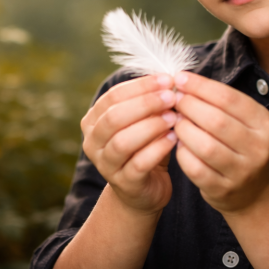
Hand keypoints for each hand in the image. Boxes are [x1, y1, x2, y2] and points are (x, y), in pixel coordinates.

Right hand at [80, 75, 178, 213]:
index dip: (141, 86)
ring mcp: (106, 165)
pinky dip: (158, 148)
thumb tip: (169, 78)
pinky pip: (139, 163)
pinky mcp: (124, 183)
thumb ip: (148, 102)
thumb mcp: (142, 121)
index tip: (167, 79)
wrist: (143, 191)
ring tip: (174, 118)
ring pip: (122, 141)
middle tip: (172, 97)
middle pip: (114, 117)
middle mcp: (93, 142)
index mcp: (94, 121)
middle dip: (145, 104)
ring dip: (151, 126)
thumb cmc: (144, 147)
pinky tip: (174, 138)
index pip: (113, 96)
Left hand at [173, 71, 268, 213]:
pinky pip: (195, 168)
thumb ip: (222, 104)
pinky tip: (178, 143)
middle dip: (189, 105)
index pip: (230, 98)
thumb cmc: (245, 148)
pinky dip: (182, 152)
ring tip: (175, 120)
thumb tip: (186, 82)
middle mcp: (258, 148)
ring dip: (184, 128)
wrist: (259, 195)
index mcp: (265, 124)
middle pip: (216, 120)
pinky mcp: (224, 190)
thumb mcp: (247, 124)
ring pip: (205, 145)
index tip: (180, 78)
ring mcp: (242, 172)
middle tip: (175, 99)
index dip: (201, 86)